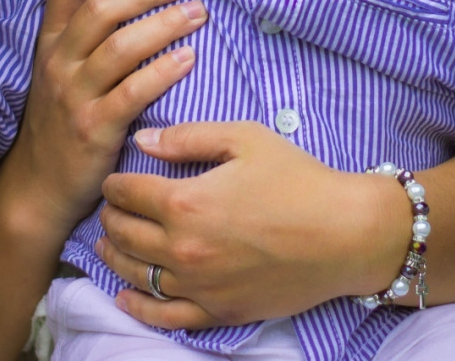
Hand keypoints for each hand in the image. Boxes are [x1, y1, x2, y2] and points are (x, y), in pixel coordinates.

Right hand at [1, 0, 206, 231]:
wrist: (39, 187)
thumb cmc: (62, 121)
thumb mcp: (61, 71)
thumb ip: (87, 35)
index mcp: (50, 41)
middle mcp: (58, 62)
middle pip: (102, 8)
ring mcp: (74, 96)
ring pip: (121, 46)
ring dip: (165, 24)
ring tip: (199, 13)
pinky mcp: (94, 129)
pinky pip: (133, 92)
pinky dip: (163, 71)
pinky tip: (189, 58)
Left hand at [94, 122, 406, 329]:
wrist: (346, 234)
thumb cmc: (299, 180)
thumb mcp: (245, 139)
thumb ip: (188, 138)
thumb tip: (144, 140)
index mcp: (186, 203)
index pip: (128, 192)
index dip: (115, 183)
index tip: (114, 179)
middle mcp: (184, 249)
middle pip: (124, 234)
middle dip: (111, 217)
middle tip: (111, 208)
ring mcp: (199, 286)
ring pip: (136, 274)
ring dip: (114, 256)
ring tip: (108, 244)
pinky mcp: (219, 312)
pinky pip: (164, 316)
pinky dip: (138, 306)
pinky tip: (125, 296)